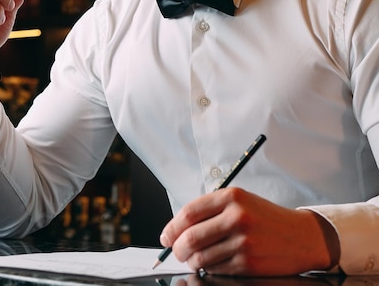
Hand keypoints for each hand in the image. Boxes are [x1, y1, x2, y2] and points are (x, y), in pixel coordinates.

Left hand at [159, 187, 338, 275]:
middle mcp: (236, 217)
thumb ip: (210, 210)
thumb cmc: (265, 217)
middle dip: (177, 248)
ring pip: (201, 257)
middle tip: (176, 252)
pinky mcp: (249, 263)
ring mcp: (243, 241)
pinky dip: (209, 270)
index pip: (189, 212)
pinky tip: (212, 265)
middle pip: (191, 236)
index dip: (172, 227)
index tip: (165, 237)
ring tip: (193, 259)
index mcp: (230, 196)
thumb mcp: (239, 201)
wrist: (301, 236)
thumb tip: (178, 228)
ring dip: (192, 261)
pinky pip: (217, 270)